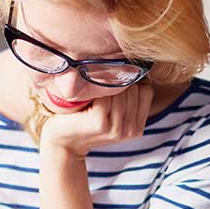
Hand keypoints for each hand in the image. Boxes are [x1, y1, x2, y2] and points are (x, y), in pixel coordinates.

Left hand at [39, 82, 153, 156]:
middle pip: (133, 90)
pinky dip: (94, 94)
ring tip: (93, 98)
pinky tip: (85, 101)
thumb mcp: (114, 113)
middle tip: (99, 94)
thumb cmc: (87, 119)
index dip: (130, 84)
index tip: (113, 88)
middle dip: (116, 85)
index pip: (146, 91)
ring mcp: (116, 129)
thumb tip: (137, 67)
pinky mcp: (100, 123)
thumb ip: (128, 98)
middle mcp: (130, 130)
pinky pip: (104, 96)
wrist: (63, 141)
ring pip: (119, 92)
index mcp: (137, 128)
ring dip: (104, 88)